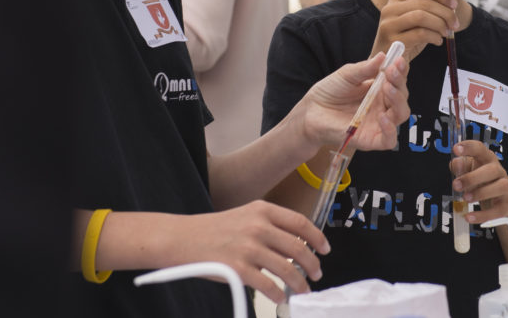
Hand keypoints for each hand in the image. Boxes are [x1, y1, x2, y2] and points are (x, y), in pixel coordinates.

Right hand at [170, 201, 329, 302]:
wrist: (182, 238)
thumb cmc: (213, 229)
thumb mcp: (245, 216)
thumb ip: (269, 226)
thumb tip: (295, 247)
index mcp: (262, 210)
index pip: (300, 223)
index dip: (317, 237)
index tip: (325, 249)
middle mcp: (258, 227)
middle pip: (298, 248)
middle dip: (313, 264)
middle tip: (317, 273)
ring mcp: (248, 248)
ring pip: (287, 269)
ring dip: (300, 283)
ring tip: (303, 289)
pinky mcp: (238, 269)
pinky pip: (268, 285)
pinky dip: (279, 294)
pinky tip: (281, 297)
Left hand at [300, 53, 409, 150]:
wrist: (311, 111)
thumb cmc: (330, 92)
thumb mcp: (347, 75)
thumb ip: (365, 68)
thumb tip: (382, 56)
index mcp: (379, 89)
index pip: (397, 79)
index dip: (401, 70)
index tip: (398, 60)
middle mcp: (382, 105)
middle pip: (402, 96)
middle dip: (399, 83)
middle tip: (391, 73)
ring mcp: (379, 123)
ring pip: (401, 115)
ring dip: (398, 100)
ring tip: (388, 88)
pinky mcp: (371, 139)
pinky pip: (389, 139)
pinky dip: (390, 129)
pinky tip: (383, 117)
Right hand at [372, 0, 458, 61]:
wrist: (390, 63)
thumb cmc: (407, 38)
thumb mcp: (418, 19)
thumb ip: (430, 5)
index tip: (455, 4)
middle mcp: (390, 8)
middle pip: (424, 2)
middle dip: (445, 13)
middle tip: (455, 24)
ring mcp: (389, 24)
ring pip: (421, 16)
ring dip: (440, 24)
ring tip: (446, 32)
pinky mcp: (392, 40)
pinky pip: (420, 34)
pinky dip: (434, 36)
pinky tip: (438, 41)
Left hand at [451, 139, 507, 223]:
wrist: (504, 201)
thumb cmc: (483, 182)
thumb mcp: (470, 172)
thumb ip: (461, 167)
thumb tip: (455, 162)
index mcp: (487, 159)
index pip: (480, 149)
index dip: (469, 148)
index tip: (456, 149)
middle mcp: (498, 171)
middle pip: (491, 170)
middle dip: (472, 177)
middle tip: (456, 185)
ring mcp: (505, 187)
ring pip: (499, 187)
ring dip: (481, 193)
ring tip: (465, 198)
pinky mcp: (506, 205)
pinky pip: (497, 211)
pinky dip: (482, 215)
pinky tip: (469, 217)